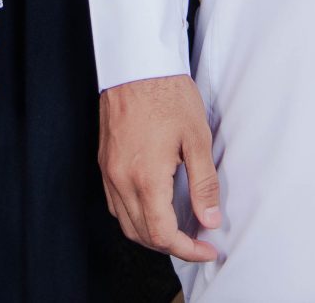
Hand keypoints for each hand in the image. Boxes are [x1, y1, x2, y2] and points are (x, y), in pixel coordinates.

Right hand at [98, 74, 220, 262]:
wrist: (137, 65)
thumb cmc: (168, 95)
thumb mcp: (197, 139)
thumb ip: (204, 185)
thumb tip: (209, 220)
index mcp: (145, 178)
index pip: (163, 235)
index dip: (188, 250)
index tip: (207, 249)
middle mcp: (121, 180)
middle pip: (142, 235)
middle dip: (172, 247)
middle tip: (198, 242)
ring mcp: (109, 172)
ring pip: (126, 223)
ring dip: (151, 235)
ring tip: (178, 230)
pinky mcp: (105, 162)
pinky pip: (116, 204)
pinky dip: (135, 217)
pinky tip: (153, 208)